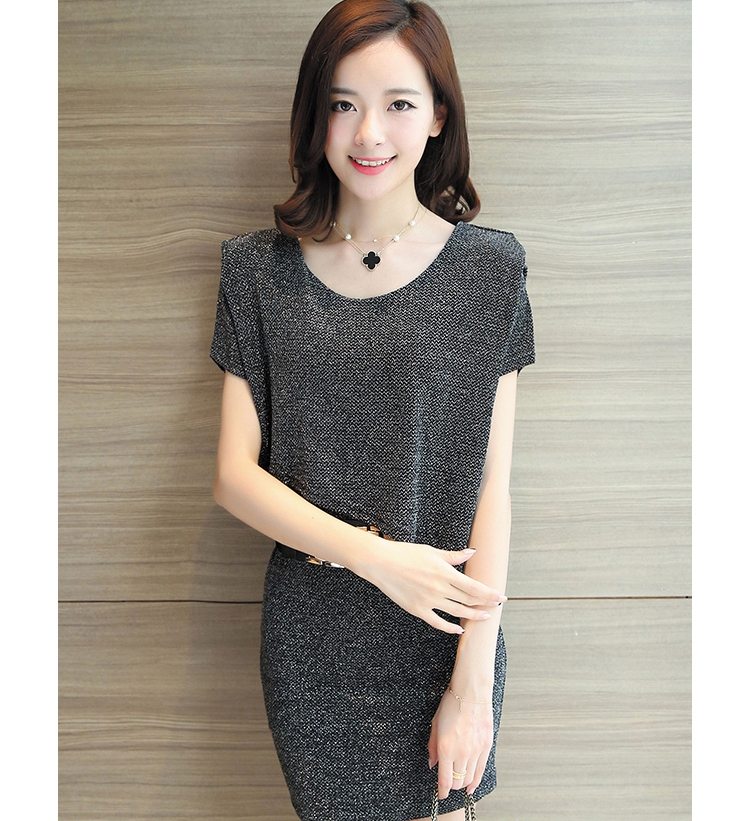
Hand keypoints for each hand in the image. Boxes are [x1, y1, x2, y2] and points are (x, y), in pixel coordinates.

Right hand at [359, 540, 505, 633]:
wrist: (381, 563)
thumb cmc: (405, 553)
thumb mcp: (431, 552)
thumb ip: (453, 556)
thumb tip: (471, 553)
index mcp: (444, 572)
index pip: (474, 586)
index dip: (489, 593)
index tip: (501, 597)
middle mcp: (439, 588)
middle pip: (468, 599)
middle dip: (486, 603)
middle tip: (497, 605)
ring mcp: (429, 601)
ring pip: (457, 612)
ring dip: (473, 615)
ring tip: (484, 617)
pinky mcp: (418, 609)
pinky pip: (438, 622)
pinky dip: (450, 628)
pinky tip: (458, 629)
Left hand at [428, 687, 493, 798]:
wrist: (471, 692)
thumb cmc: (452, 704)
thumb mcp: (435, 724)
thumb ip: (432, 746)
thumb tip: (432, 763)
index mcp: (446, 747)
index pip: (444, 780)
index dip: (441, 791)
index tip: (440, 794)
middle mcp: (461, 752)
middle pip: (457, 782)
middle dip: (451, 786)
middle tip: (448, 783)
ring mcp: (476, 751)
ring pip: (469, 778)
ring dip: (462, 783)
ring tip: (459, 783)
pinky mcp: (486, 747)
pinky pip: (481, 770)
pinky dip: (476, 780)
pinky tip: (472, 785)